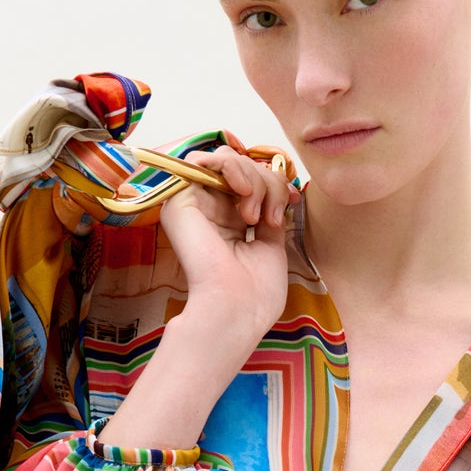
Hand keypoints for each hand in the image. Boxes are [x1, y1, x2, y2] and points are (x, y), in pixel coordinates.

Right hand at [155, 139, 290, 350]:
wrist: (237, 310)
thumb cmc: (255, 293)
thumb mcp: (271, 245)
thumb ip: (269, 212)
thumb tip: (279, 190)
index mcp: (229, 223)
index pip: (251, 182)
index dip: (275, 183)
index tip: (293, 201)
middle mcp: (209, 211)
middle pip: (242, 167)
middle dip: (269, 183)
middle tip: (273, 216)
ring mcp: (192, 203)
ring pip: (226, 160)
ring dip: (253, 178)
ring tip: (256, 215)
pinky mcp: (178, 199)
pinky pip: (202, 160)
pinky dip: (231, 167)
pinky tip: (244, 192)